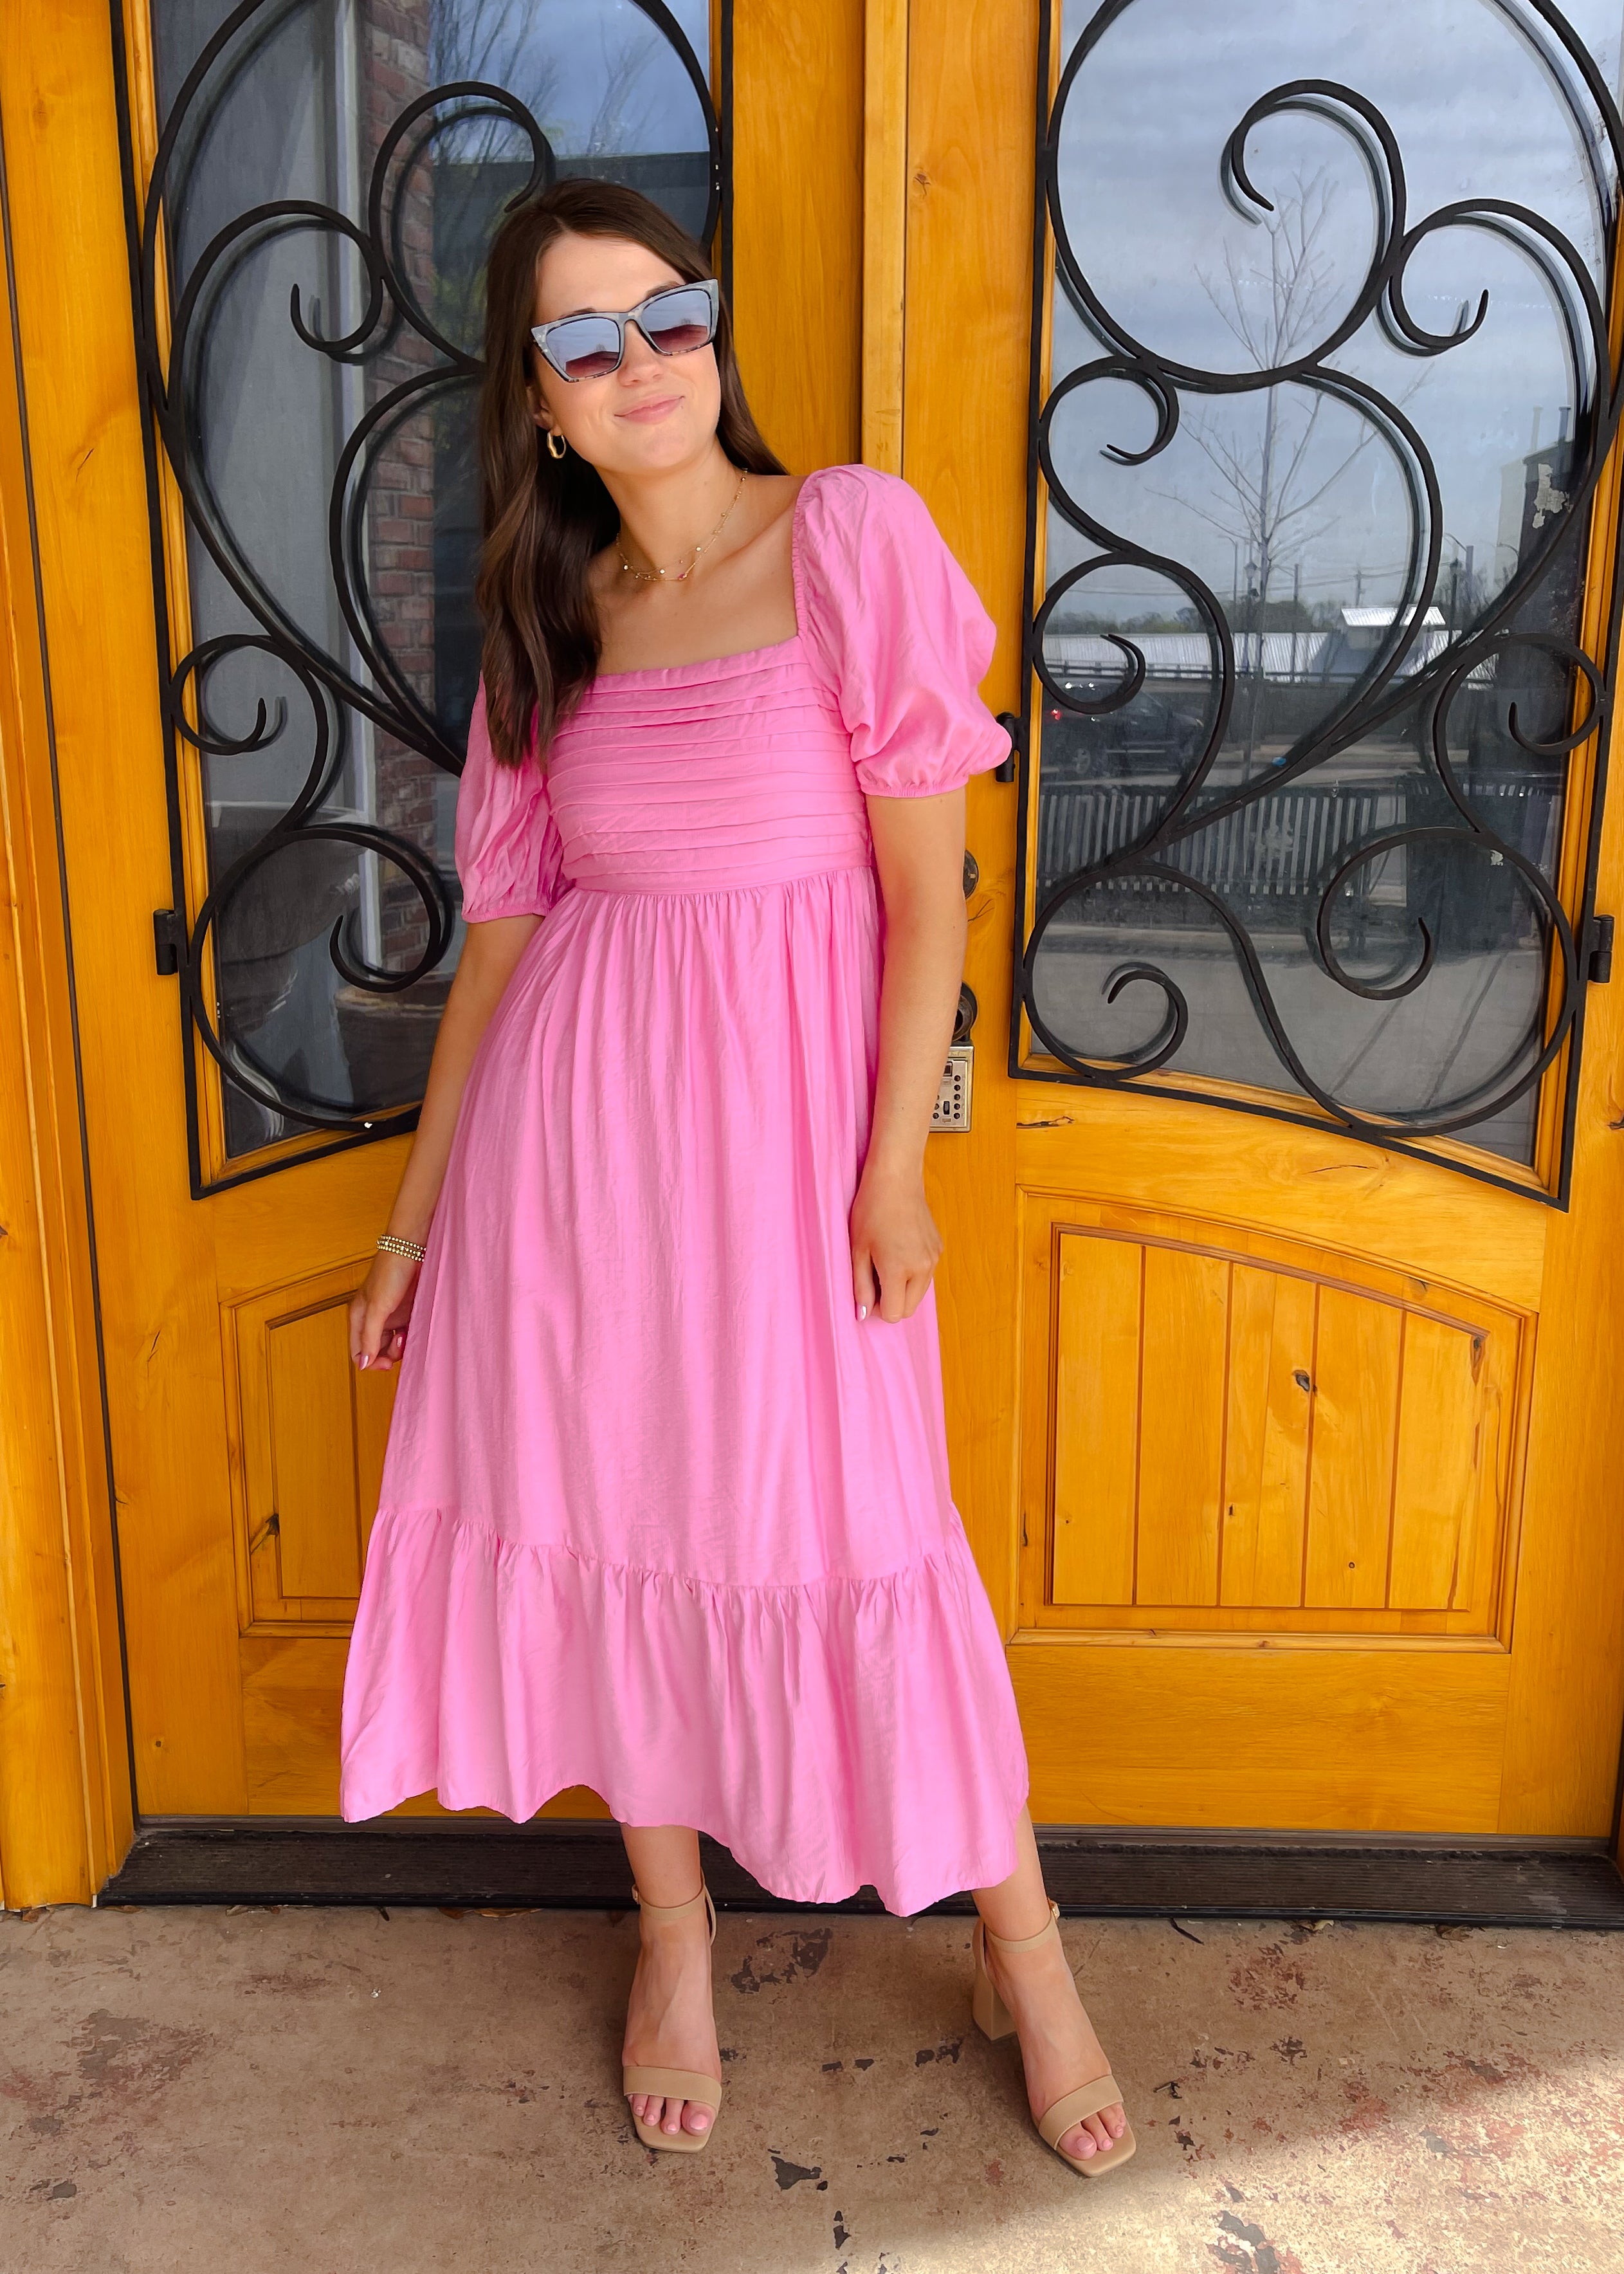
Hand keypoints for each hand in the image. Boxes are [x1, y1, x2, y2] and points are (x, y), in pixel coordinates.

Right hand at [349, 1250, 420, 1371]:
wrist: (412, 1248)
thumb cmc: (391, 1271)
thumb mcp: (378, 1307)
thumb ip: (369, 1337)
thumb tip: (362, 1363)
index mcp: (358, 1318)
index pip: (358, 1352)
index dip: (371, 1362)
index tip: (388, 1363)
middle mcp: (372, 1318)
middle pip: (376, 1350)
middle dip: (389, 1353)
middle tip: (402, 1342)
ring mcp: (389, 1314)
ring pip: (392, 1343)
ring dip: (401, 1345)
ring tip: (409, 1332)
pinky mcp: (405, 1310)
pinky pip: (406, 1331)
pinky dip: (411, 1334)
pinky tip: (416, 1326)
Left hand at [850, 1162, 942, 1323]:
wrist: (896, 1179)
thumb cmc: (871, 1211)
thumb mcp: (858, 1250)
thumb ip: (861, 1286)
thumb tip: (864, 1314)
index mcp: (899, 1269)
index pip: (894, 1313)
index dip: (877, 1308)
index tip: (867, 1291)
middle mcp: (922, 1268)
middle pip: (909, 1308)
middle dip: (891, 1302)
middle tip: (875, 1278)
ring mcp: (934, 1259)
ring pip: (919, 1293)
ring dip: (903, 1289)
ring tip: (886, 1263)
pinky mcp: (939, 1249)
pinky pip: (926, 1275)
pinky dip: (913, 1273)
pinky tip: (899, 1250)